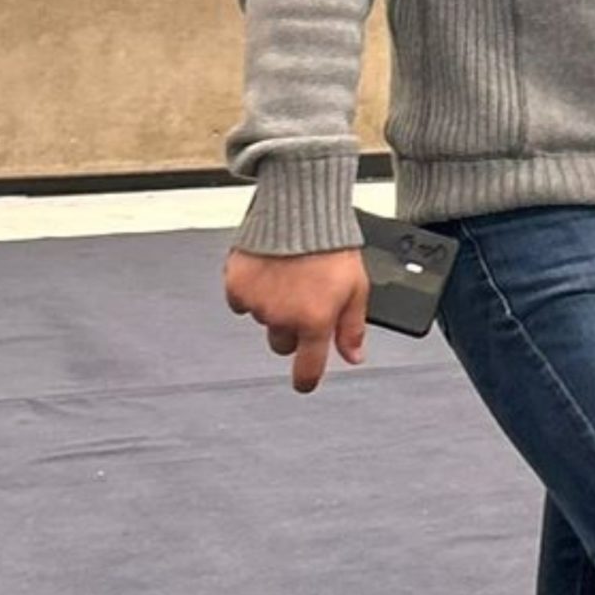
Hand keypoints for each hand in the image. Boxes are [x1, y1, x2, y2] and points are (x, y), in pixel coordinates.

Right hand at [223, 247, 371, 392]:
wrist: (300, 212)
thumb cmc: (332, 246)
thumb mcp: (357, 288)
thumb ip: (352, 327)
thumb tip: (354, 356)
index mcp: (314, 321)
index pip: (307, 368)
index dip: (306, 380)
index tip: (304, 382)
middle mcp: (283, 317)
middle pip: (283, 343)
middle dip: (293, 329)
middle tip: (304, 300)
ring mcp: (258, 303)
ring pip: (263, 319)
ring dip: (274, 306)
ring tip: (290, 275)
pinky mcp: (237, 286)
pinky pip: (242, 301)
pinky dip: (253, 291)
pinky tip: (269, 271)